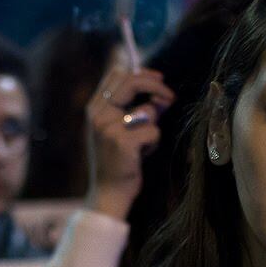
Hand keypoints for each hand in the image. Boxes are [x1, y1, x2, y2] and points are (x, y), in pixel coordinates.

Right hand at [85, 64, 174, 221]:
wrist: (108, 193)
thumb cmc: (118, 161)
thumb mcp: (121, 130)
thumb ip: (137, 109)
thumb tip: (164, 94)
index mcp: (94, 109)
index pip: (116, 74)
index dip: (142, 73)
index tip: (159, 79)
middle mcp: (98, 115)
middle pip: (131, 81)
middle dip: (156, 86)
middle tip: (170, 97)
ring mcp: (109, 128)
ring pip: (147, 111)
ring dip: (152, 127)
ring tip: (142, 145)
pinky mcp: (122, 143)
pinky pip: (152, 131)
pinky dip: (153, 143)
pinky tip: (141, 156)